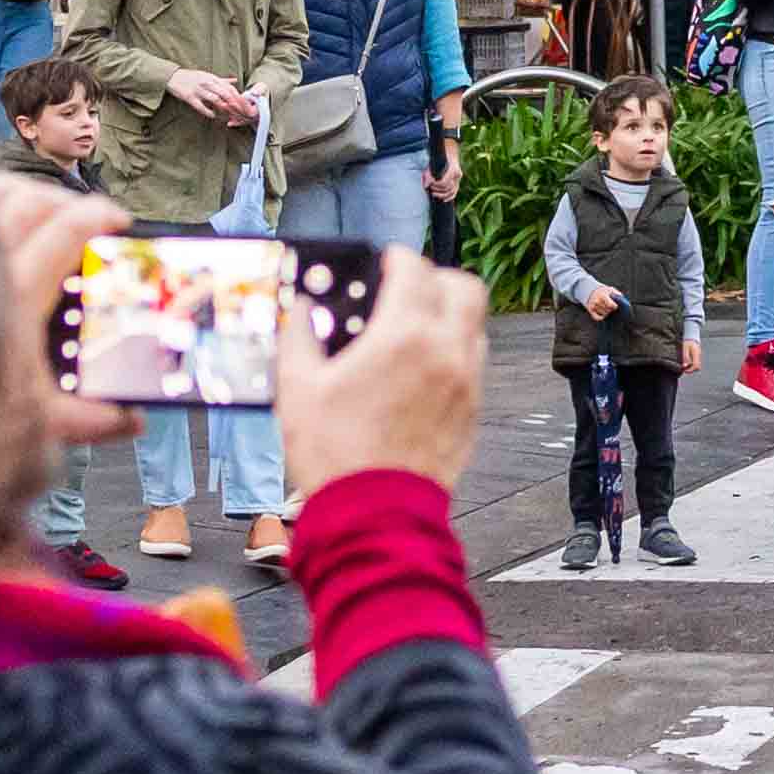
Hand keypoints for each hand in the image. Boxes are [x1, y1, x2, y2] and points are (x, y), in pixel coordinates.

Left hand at [0, 177, 124, 444]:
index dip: (98, 215)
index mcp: (15, 297)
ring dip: (21, 195)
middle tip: (84, 217)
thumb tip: (134, 420)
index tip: (117, 220)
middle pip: (29, 200)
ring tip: (41, 213)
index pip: (65, 230)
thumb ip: (90, 419)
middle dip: (64, 200)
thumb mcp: (35, 424)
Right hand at [176, 72, 258, 129]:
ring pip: (215, 99)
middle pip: (225, 93)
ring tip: (230, 115)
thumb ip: (222, 79)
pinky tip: (213, 116)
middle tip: (241, 113)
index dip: (238, 97)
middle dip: (235, 104)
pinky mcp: (189, 97)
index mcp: (213, 78)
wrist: (173, 77)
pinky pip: (200, 106)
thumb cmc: (191, 77)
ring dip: (224, 108)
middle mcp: (207, 83)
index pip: (229, 87)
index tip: (245, 106)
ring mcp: (198, 90)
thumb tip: (235, 80)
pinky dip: (208, 111)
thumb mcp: (207, 75)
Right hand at [274, 253, 487, 496]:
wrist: (373, 516)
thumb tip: (299, 310)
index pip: (414, 269)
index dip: (395, 258)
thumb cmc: (335, 455)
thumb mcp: (298, 389)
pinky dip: (454, 352)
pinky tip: (420, 369)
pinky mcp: (472, 413)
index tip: (382, 261)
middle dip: (435, 278)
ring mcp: (466, 384)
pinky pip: (473, 364)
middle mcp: (447, 352)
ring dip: (449, 315)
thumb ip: (299, 338)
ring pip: (475, 325)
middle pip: (463, 286)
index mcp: (404, 336)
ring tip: (413, 329)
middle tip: (406, 288)